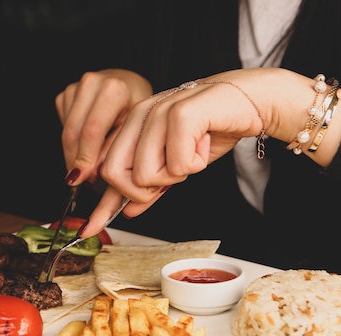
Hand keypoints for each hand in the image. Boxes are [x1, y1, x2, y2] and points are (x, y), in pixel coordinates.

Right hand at [56, 69, 152, 183]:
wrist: (131, 86)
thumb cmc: (136, 109)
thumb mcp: (135, 130)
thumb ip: (113, 150)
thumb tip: (91, 172)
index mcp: (113, 89)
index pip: (92, 130)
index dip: (84, 157)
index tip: (81, 178)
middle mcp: (92, 82)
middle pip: (73, 131)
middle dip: (74, 159)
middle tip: (80, 179)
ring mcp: (76, 86)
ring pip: (65, 130)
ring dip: (72, 151)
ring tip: (88, 164)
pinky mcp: (66, 93)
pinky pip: (63, 125)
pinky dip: (72, 139)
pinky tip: (86, 141)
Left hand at [77, 68, 340, 237]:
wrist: (252, 102)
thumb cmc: (213, 130)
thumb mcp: (176, 163)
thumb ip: (152, 186)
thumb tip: (130, 210)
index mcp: (133, 124)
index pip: (107, 170)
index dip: (100, 204)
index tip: (89, 228)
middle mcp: (140, 115)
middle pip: (118, 176)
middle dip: (146, 190)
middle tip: (173, 176)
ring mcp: (158, 111)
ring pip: (146, 174)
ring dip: (175, 175)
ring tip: (191, 155)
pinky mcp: (181, 113)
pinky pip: (176, 164)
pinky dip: (194, 164)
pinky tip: (204, 145)